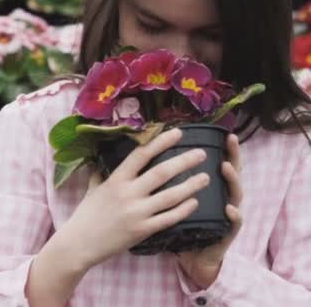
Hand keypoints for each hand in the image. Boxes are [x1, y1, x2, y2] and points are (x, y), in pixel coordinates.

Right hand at [59, 128, 209, 269]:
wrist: (79, 244)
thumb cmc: (85, 215)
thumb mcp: (92, 189)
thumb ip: (101, 174)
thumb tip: (102, 160)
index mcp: (116, 179)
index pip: (141, 155)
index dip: (161, 142)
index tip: (177, 133)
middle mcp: (128, 193)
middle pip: (162, 172)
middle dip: (184, 161)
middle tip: (201, 153)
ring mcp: (136, 213)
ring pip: (170, 196)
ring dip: (190, 185)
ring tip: (205, 178)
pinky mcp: (142, 230)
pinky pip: (169, 218)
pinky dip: (183, 209)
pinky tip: (195, 202)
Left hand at [175, 134, 243, 288]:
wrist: (194, 258)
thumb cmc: (184, 225)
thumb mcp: (179, 200)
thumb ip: (173, 181)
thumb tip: (154, 155)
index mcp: (211, 187)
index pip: (219, 161)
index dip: (220, 147)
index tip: (222, 130)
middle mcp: (224, 197)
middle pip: (233, 172)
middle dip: (233, 155)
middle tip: (231, 141)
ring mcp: (229, 214)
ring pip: (235, 194)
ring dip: (232, 180)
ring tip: (226, 168)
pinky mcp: (228, 233)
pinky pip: (234, 224)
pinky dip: (234, 216)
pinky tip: (230, 209)